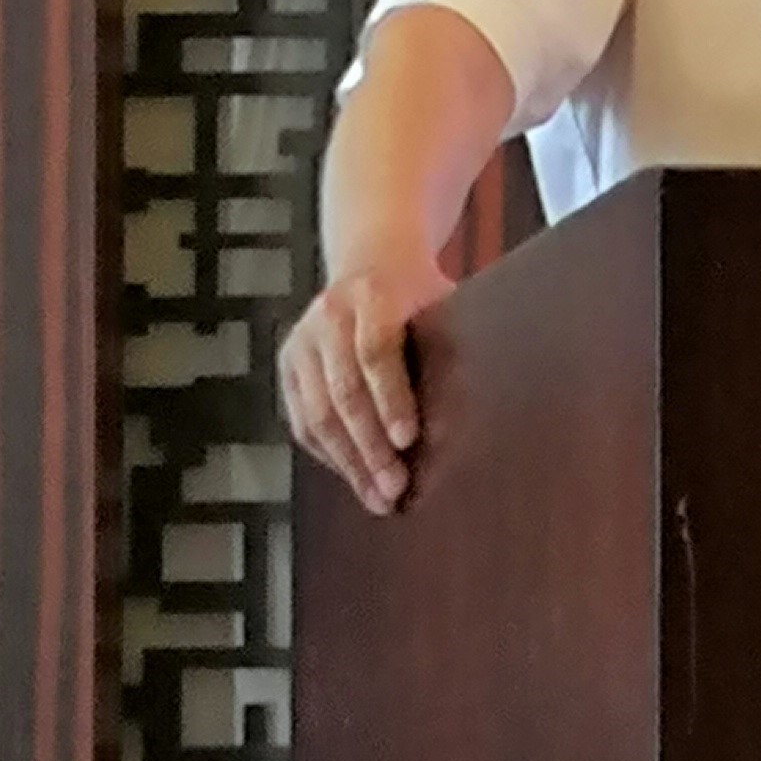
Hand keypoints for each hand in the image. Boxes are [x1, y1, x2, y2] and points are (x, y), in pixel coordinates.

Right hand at [279, 258, 454, 514]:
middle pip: (343, 391)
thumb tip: (472, 419)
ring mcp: (302, 340)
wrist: (373, 260)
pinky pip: (303, 421)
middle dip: (370, 446)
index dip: (391, 399)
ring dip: (349, 463)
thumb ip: (448, 349)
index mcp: (372, 294)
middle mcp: (328, 315)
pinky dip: (330, 456)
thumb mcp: (442, 305)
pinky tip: (357, 480)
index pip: (376, 352)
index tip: (409, 441)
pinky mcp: (288, 364)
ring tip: (379, 499)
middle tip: (395, 488)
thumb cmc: (423, 296)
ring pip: (317, 414)